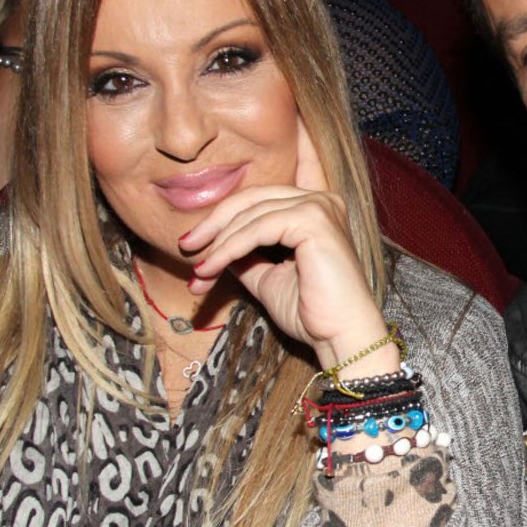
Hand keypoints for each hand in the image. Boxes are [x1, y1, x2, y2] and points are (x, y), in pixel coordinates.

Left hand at [179, 183, 391, 371]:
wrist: (340, 337)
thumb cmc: (311, 312)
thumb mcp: (266, 276)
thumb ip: (244, 254)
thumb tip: (211, 244)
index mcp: (315, 209)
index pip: (268, 189)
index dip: (232, 199)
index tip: (199, 228)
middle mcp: (321, 200)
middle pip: (252, 197)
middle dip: (214, 224)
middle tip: (186, 248)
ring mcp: (319, 207)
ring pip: (250, 213)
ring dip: (218, 243)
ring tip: (198, 270)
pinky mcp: (313, 220)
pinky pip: (257, 229)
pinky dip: (229, 248)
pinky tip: (212, 268)